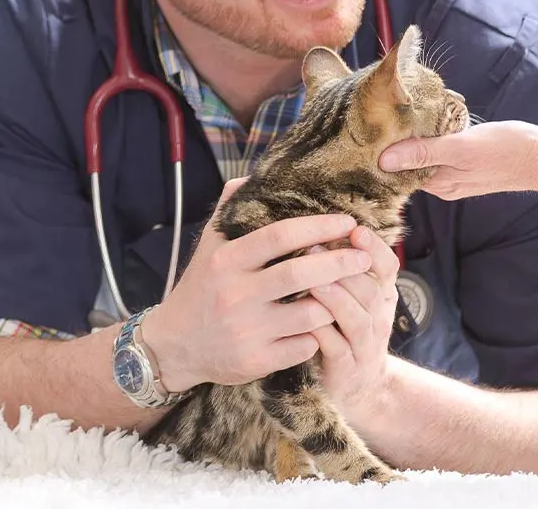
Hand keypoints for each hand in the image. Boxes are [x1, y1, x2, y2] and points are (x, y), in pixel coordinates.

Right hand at [141, 179, 369, 390]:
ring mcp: (246, 330)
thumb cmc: (201, 288)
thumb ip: (232, 209)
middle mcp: (235, 294)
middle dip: (340, 262)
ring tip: (347, 292)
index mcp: (226, 260)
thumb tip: (256, 176)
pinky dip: (317, 335)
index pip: (280, 235)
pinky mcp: (255, 361)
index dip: (318, 226)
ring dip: (334, 302)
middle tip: (364, 256)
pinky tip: (320, 326)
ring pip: (310, 314)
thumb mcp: (208, 246)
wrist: (174, 346)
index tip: (347, 223)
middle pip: (301, 274)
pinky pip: (304, 346)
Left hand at [307, 226, 397, 419]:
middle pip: (370, 288)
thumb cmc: (346, 331)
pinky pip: (336, 347)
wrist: (358, 388)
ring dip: (334, 296)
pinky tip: (301, 317)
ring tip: (310, 280)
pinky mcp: (345, 368)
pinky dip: (320, 331)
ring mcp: (364, 346)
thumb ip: (345, 268)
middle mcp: (379, 318)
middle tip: (315, 248)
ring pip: (356, 317)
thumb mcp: (355, 298)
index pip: (388, 267)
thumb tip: (320, 226)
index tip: (355, 229)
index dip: (374, 248)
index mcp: (382, 296)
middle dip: (343, 268)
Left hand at [378, 120, 537, 200]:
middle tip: (380, 116)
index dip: (383, 152)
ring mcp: (456, 174)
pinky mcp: (467, 162)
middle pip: (409, 163)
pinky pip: (440, 151)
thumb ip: (423, 153)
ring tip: (399, 114)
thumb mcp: (460, 148)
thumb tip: (383, 160)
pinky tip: (430, 121)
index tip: (367, 131)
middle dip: (396, 143)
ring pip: (424, 156)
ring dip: (414, 138)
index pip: (399, 171)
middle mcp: (444, 183)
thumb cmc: (506, 151)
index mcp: (439, 185)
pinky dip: (432, 137)